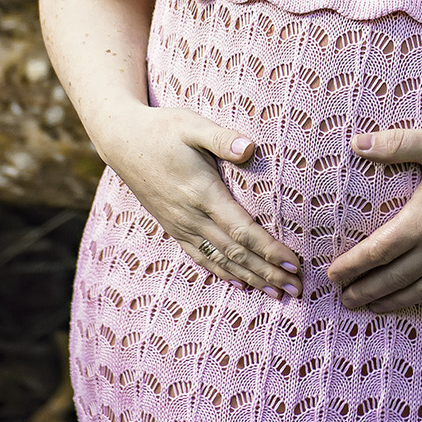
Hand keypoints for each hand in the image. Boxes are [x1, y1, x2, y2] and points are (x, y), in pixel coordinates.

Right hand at [94, 97, 300, 298]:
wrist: (122, 141)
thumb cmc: (163, 129)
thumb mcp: (192, 126)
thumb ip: (221, 138)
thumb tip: (249, 147)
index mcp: (202, 194)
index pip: (242, 231)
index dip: (269, 250)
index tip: (293, 264)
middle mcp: (191, 216)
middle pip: (236, 254)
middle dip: (268, 273)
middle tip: (298, 289)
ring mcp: (181, 225)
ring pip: (220, 261)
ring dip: (251, 279)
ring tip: (277, 294)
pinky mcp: (174, 227)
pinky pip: (201, 257)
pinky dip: (223, 272)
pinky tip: (240, 284)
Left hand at [326, 120, 421, 311]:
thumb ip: (395, 145)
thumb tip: (357, 143)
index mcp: (421, 222)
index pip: (376, 252)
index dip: (352, 267)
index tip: (333, 277)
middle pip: (395, 280)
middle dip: (367, 292)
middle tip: (348, 301)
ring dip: (398, 303)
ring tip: (379, 309)